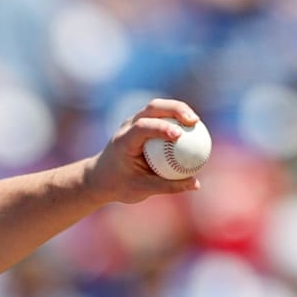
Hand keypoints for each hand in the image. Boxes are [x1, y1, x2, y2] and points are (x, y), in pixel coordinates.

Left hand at [84, 98, 203, 204]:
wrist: (100, 177)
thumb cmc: (118, 185)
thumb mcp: (141, 190)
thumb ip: (168, 186)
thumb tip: (196, 184)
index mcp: (123, 141)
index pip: (142, 128)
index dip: (161, 128)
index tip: (179, 135)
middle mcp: (127, 127)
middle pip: (153, 108)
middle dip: (176, 109)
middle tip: (195, 122)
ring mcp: (133, 122)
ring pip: (158, 106)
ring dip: (178, 109)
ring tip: (196, 122)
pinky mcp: (141, 124)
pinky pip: (161, 115)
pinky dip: (176, 118)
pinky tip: (191, 128)